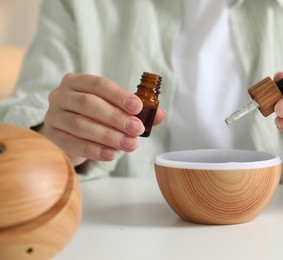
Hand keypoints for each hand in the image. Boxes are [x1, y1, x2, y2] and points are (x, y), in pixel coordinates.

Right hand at [39, 73, 164, 165]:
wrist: (66, 134)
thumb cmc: (93, 116)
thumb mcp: (112, 109)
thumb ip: (135, 110)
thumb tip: (160, 114)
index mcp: (77, 82)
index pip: (98, 84)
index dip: (119, 95)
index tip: (138, 107)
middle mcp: (61, 96)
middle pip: (89, 104)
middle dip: (116, 118)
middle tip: (137, 129)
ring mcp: (53, 117)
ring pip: (81, 125)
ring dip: (108, 136)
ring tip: (130, 145)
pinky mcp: (52, 137)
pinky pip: (73, 144)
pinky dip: (94, 150)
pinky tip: (111, 155)